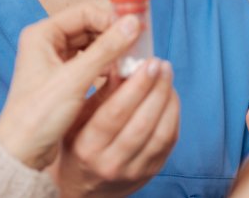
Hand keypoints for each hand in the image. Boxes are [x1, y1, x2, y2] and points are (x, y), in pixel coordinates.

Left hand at [0, 1, 143, 169]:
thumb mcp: (75, 80)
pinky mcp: (62, 77)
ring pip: (92, 44)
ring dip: (112, 50)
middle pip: (89, 25)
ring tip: (131, 61)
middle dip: (114, 34)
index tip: (136, 31)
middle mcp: (46, 42)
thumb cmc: (38, 115)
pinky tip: (119, 74)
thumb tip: (134, 24)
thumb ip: (106, 50)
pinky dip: (106, 65)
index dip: (111, 18)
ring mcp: (54, 60)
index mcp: (41, 34)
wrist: (22, 151)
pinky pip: (90, 62)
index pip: (84, 11)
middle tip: (140, 45)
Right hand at [49, 58, 179, 196]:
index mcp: (86, 147)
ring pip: (160, 134)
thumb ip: (99, 95)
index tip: (147, 63)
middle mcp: (110, 163)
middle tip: (162, 65)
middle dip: (156, 89)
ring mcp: (133, 171)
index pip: (115, 114)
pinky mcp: (150, 173)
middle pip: (141, 123)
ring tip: (167, 77)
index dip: (135, 87)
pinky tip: (170, 98)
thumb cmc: (75, 146)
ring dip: (168, 101)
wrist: (82, 189)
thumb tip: (122, 63)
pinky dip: (173, 116)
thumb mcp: (75, 120)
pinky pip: (169, 144)